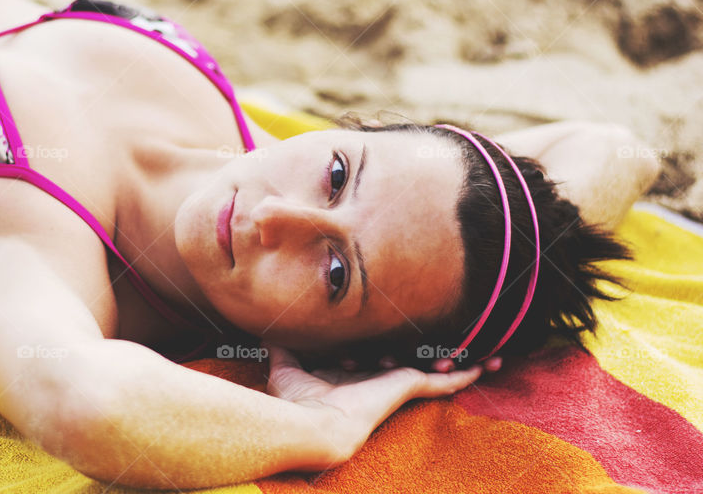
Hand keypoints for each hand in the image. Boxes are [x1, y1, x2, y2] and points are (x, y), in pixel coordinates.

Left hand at [264, 343, 483, 457]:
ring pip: (430, 372)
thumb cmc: (295, 402)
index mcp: (351, 379)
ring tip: (482, 354)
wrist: (310, 425)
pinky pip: (441, 380)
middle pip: (407, 366)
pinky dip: (463, 373)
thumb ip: (282, 347)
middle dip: (427, 356)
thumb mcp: (286, 366)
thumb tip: (269, 328)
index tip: (385, 335)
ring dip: (454, 362)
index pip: (373, 363)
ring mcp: (393, 386)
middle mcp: (375, 383)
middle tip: (447, 346)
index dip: (379, 350)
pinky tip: (484, 366)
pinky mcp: (406, 385)